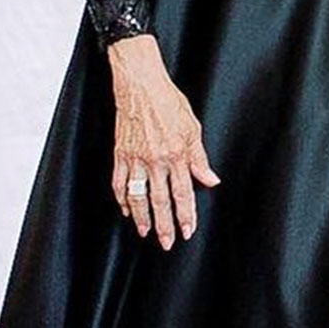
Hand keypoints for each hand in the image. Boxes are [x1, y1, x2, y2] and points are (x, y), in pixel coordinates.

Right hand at [107, 34, 220, 248]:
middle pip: (160, 200)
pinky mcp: (120, 153)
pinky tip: (125, 209)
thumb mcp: (193, 127)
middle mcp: (155, 160)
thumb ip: (199, 157)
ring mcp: (135, 158)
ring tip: (145, 232)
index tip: (188, 231)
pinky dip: (122, 198)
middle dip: (164, 225)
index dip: (186, 215)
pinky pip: (118, 182)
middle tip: (167, 243)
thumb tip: (210, 179)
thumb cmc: (168, 101)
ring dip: (141, 218)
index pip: (183, 192)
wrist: (140, 84)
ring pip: (137, 196)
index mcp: (176, 154)